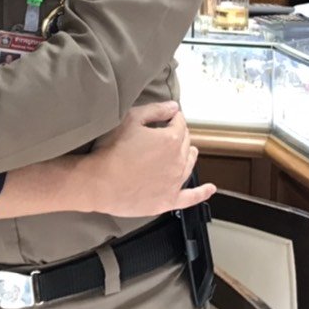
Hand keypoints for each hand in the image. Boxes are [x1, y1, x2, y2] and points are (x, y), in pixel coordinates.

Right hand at [81, 102, 214, 216]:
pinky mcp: (169, 200)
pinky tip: (210, 189)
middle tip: (171, 132)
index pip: (179, 123)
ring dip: (190, 155)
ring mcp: (175, 182)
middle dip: (180, 135)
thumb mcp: (131, 119)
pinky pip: (191, 197)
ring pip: (189, 165)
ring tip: (189, 151)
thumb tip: (175, 107)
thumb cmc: (112, 149)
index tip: (167, 118)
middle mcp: (178, 161)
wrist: (99, 183)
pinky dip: (202, 193)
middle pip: (185, 143)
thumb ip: (155, 110)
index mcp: (171, 139)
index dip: (173, 118)